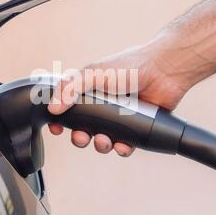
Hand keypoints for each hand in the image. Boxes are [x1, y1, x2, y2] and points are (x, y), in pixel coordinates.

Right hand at [47, 42, 191, 156]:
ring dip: (100, 145)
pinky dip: (121, 149)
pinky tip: (121, 146)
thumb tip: (52, 108)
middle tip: (82, 137)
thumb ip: (70, 88)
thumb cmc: (130, 66)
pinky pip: (125, 145)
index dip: (60, 120)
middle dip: (80, 137)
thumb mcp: (93, 73)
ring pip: (103, 139)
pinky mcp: (136, 127)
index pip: (68, 108)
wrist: (164, 71)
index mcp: (90, 90)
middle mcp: (103, 105)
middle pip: (84, 129)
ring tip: (104, 141)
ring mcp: (120, 117)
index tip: (56, 128)